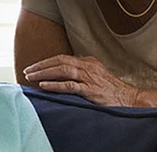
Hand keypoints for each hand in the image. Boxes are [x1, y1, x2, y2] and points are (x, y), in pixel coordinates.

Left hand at [23, 55, 138, 105]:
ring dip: (44, 73)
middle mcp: (88, 66)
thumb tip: (66, 72)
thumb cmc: (112, 89)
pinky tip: (44, 86)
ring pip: (62, 70)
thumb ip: (83, 71)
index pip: (63, 58)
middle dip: (42, 65)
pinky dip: (54, 85)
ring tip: (31, 77)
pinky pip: (69, 85)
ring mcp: (89, 77)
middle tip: (28, 70)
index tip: (35, 67)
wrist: (128, 98)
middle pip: (60, 61)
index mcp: (89, 61)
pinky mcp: (90, 90)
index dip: (47, 62)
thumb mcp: (97, 74)